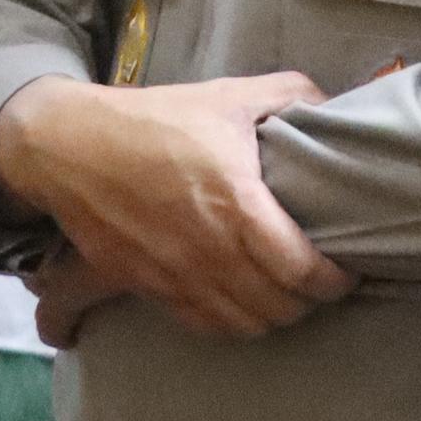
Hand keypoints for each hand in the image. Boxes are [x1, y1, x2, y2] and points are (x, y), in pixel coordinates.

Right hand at [0, 73, 351, 338]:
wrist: (72, 148)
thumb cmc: (158, 119)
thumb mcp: (232, 94)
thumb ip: (293, 95)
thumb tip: (336, 107)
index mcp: (237, 204)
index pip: (300, 270)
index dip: (334, 280)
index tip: (347, 271)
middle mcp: (209, 250)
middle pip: (277, 307)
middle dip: (310, 300)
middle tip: (322, 281)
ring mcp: (176, 275)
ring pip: (242, 325)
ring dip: (272, 316)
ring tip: (287, 294)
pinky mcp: (149, 286)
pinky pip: (203, 325)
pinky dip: (232, 323)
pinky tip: (243, 302)